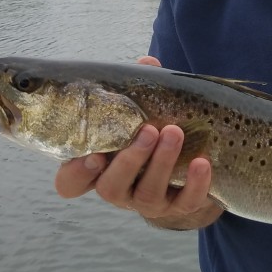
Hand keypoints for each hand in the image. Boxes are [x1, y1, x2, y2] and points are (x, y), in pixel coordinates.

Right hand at [53, 55, 222, 229]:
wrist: (187, 170)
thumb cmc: (153, 133)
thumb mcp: (143, 113)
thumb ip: (140, 91)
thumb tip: (147, 62)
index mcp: (101, 168)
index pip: (70, 183)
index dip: (76, 173)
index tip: (92, 154)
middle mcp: (119, 189)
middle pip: (111, 187)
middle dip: (130, 159)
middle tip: (149, 130)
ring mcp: (147, 203)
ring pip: (147, 194)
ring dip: (162, 163)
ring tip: (175, 133)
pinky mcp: (178, 209)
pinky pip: (184, 202)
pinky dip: (194, 183)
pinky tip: (201, 161)